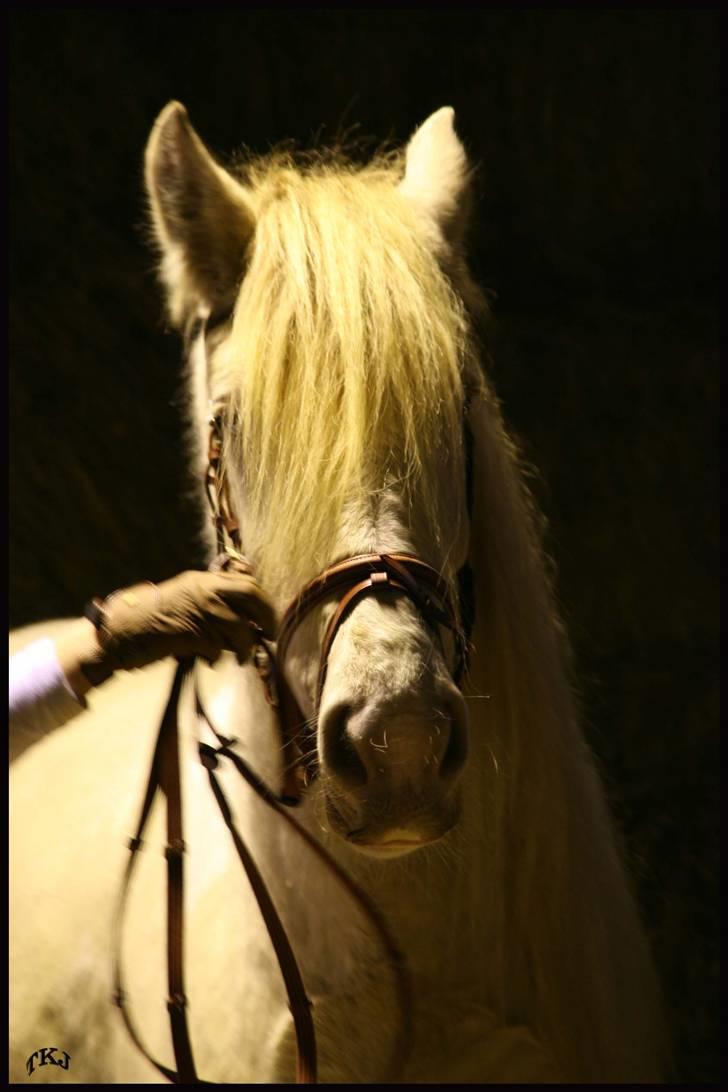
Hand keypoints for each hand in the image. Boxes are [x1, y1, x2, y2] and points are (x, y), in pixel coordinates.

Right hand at [76, 564, 275, 687]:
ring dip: (244, 647)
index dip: (265, 603)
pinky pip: (218, 647)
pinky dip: (218, 658)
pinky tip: (210, 661)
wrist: (121, 630)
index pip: (248, 583)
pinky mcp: (190, 632)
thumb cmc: (153, 619)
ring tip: (241, 658)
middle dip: (267, 618)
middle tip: (271, 636)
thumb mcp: (186, 599)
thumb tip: (247, 619)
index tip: (270, 620)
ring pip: (239, 628)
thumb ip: (213, 603)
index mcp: (203, 579)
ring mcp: (197, 610)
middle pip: (251, 596)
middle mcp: (204, 589)